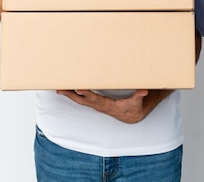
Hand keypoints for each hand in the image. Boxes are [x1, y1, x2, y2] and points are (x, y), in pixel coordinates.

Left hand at [56, 89, 170, 123]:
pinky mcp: (96, 103)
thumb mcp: (137, 102)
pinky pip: (83, 99)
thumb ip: (140, 96)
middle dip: (71, 94)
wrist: (132, 116)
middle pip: (82, 100)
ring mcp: (96, 105)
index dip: (87, 94)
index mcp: (107, 105)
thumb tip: (144, 91)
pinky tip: (69, 89)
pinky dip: (75, 94)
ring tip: (59, 88)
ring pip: (80, 100)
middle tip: (61, 89)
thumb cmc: (133, 107)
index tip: (78, 88)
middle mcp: (99, 105)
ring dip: (70, 94)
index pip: (95, 98)